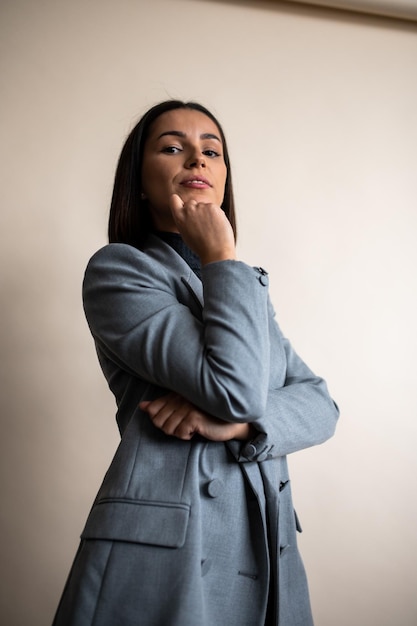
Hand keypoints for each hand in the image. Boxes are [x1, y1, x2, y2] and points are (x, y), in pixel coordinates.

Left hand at [139, 392, 253, 441]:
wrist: (231, 422)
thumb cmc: (207, 416)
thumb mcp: (182, 410)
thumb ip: (162, 406)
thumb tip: (142, 407)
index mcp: (177, 393)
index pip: (154, 409)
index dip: (159, 420)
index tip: (175, 421)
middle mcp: (181, 397)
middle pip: (158, 420)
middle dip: (169, 428)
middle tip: (184, 426)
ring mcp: (187, 406)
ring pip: (167, 428)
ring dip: (179, 432)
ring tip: (192, 427)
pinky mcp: (194, 417)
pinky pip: (179, 433)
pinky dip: (186, 436)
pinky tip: (197, 430)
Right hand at [169, 194, 235, 264]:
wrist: (215, 251)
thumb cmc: (201, 246)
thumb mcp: (186, 233)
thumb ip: (185, 220)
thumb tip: (190, 213)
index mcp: (179, 217)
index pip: (174, 199)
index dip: (180, 202)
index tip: (184, 207)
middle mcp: (188, 209)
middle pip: (191, 203)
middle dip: (196, 210)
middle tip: (202, 225)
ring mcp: (201, 207)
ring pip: (204, 206)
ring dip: (208, 213)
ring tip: (211, 228)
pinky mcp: (213, 206)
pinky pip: (214, 208)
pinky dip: (216, 214)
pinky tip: (217, 226)